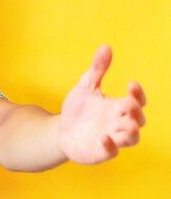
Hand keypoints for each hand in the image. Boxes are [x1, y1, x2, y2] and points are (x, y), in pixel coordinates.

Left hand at [59, 45, 146, 163]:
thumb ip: (97, 69)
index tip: (131, 84)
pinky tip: (104, 138)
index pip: (137, 101)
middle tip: (128, 104)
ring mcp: (111, 138)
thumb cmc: (78, 109)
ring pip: (131, 139)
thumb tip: (106, 46)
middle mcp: (118, 123)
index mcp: (118, 107)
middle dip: (136, 113)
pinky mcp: (100, 151)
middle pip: (138, 120)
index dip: (138, 94)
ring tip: (128, 124)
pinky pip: (111, 152)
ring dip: (132, 132)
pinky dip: (110, 146)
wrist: (60, 130)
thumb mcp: (85, 87)